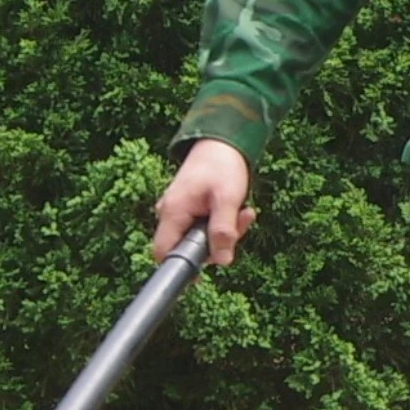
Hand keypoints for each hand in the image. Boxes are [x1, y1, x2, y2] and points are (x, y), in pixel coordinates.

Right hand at [156, 140, 254, 267]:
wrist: (221, 141)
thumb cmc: (222, 166)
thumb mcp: (227, 199)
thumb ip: (223, 230)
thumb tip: (222, 261)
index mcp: (172, 212)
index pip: (165, 253)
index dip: (184, 266)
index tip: (210, 268)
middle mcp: (169, 214)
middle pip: (187, 247)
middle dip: (217, 242)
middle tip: (243, 221)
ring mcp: (178, 212)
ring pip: (199, 237)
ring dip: (224, 230)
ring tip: (245, 211)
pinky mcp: (189, 209)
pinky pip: (203, 226)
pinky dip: (222, 222)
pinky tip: (239, 209)